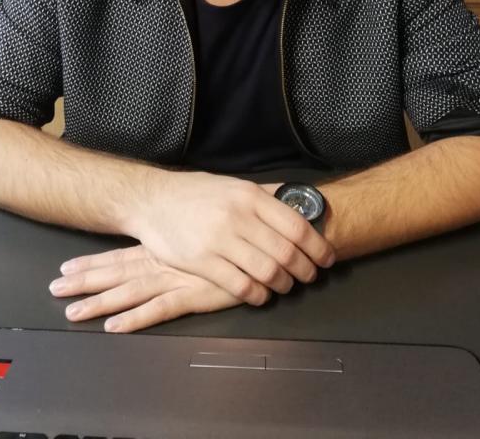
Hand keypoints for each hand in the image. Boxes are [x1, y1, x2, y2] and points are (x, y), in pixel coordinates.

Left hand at [49, 244, 246, 331]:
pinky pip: (159, 309)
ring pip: (130, 291)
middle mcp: (163, 261)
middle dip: (85, 281)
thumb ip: (188, 236)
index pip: (120, 255)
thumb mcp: (206, 230)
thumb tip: (172, 231)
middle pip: (116, 272)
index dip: (93, 263)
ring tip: (73, 311)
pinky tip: (116, 326)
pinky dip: (136, 318)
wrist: (266, 232)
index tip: (66, 268)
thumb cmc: (237, 228)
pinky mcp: (194, 293)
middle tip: (55, 289)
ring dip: (100, 302)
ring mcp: (176, 277)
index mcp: (163, 247)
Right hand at [128, 170, 334, 305]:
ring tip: (286, 286)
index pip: (297, 225)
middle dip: (306, 270)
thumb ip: (265, 194)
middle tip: (310, 277)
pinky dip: (258, 295)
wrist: (152, 200)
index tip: (327, 258)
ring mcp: (219, 239)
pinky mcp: (202, 262)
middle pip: (287, 252)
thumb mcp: (233, 184)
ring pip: (267, 272)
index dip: (318, 246)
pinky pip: (241, 286)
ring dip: (284, 285)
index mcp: (249, 195)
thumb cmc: (195, 193)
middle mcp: (237, 216)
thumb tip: (298, 200)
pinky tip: (260, 294)